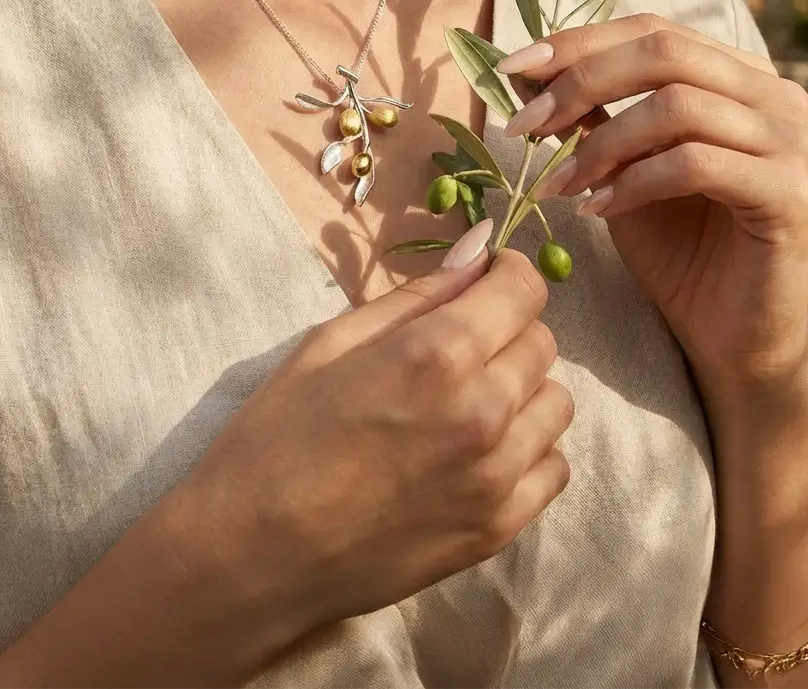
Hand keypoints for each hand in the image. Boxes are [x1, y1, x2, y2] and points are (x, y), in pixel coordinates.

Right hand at [167, 230, 571, 672]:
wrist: (250, 556)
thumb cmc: (276, 437)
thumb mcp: (331, 342)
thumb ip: (417, 295)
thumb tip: (478, 250)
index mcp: (437, 353)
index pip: (524, 289)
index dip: (507, 274)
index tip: (486, 282)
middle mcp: (483, 410)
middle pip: (542, 342)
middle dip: (508, 328)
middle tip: (461, 346)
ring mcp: (497, 476)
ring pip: (556, 402)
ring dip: (523, 389)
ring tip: (472, 400)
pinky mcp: (499, 529)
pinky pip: (554, 468)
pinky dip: (530, 449)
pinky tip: (483, 452)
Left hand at [498, 14, 807, 390]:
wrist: (726, 334)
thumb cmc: (674, 247)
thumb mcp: (618, 167)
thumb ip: (589, 113)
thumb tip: (524, 68)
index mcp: (737, 75)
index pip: (653, 31)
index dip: (579, 42)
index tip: (512, 67)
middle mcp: (774, 95)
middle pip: (665, 53)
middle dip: (581, 81)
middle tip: (524, 124)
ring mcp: (789, 141)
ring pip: (678, 106)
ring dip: (601, 144)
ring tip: (560, 184)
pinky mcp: (788, 193)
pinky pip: (696, 163)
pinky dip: (634, 182)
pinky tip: (598, 210)